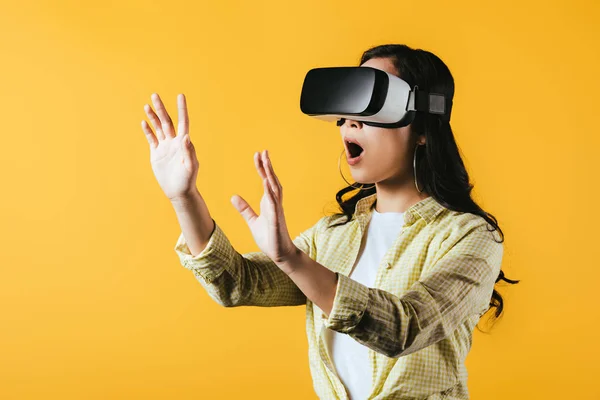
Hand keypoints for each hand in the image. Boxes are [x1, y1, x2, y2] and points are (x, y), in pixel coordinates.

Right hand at [141, 93, 198, 199]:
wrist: (178, 191)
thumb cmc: (187, 180)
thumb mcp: (190, 166)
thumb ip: (188, 151)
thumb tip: (186, 137)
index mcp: (184, 143)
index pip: (183, 122)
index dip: (182, 109)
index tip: (180, 95)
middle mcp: (174, 142)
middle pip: (167, 121)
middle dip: (161, 108)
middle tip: (155, 95)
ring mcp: (165, 146)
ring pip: (158, 128)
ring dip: (153, 116)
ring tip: (147, 105)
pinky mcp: (157, 153)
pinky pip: (152, 139)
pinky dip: (148, 130)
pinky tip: (144, 122)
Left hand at [231, 150, 298, 271]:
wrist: (280, 254)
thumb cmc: (269, 237)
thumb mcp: (252, 221)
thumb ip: (244, 209)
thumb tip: (233, 196)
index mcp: (269, 202)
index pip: (265, 181)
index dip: (262, 168)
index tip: (258, 155)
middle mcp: (275, 203)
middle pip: (272, 180)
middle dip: (268, 166)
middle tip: (263, 151)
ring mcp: (277, 211)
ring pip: (274, 189)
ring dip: (270, 175)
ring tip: (266, 162)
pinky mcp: (276, 220)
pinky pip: (274, 204)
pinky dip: (270, 193)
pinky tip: (266, 183)